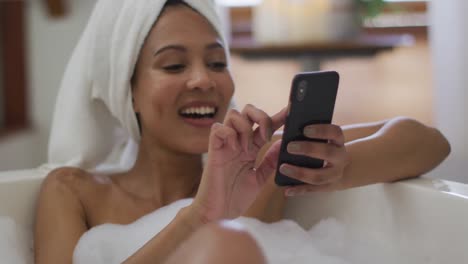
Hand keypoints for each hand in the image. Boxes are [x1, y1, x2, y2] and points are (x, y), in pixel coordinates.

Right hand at [191, 105, 286, 221]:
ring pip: (234, 115)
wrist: (219, 213)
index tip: (292, 112)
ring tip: (248, 148)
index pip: (264, 125)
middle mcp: (238, 142)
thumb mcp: (260, 178)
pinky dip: (229, 134)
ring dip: (246, 128)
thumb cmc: (236, 197)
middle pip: (247, 110)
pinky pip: (218, 129)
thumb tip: (283, 143)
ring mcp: (225, 145)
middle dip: (261, 116)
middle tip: (266, 136)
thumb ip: (270, 160)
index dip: (278, 116)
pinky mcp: (213, 150)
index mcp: (250, 148)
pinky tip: (235, 149)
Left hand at [279, 124, 349, 195]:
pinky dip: (298, 190)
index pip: (335, 132)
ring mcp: (334, 175)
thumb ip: (305, 128)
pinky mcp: (326, 188)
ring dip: (300, 172)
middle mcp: (340, 158)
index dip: (321, 130)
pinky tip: (286, 189)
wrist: (337, 169)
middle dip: (309, 149)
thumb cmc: (320, 147)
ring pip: (319, 176)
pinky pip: (311, 190)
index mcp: (337, 141)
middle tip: (290, 147)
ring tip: (283, 168)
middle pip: (328, 152)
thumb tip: (288, 111)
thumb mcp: (318, 137)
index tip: (305, 129)